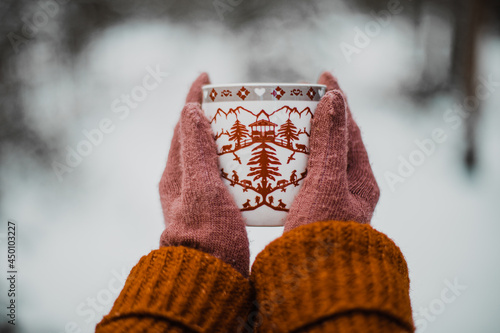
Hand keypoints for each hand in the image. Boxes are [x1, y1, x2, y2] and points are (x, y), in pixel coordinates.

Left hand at [159, 73, 249, 276]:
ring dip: (225, 137)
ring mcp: (196, 196)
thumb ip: (196, 151)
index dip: (192, 98)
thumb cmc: (206, 236)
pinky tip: (254, 162)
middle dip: (211, 115)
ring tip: (248, 125)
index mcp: (176, 174)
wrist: (208, 280)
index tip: (207, 77)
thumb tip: (189, 110)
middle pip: (195, 137)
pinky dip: (235, 160)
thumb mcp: (202, 189)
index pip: (183, 125)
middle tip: (235, 101)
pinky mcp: (212, 209)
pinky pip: (222, 174)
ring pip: (210, 156)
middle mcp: (182, 182)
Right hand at [284, 72, 379, 231]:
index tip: (323, 76)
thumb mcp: (326, 184)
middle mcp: (348, 190)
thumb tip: (334, 97)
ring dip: (300, 140)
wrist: (314, 282)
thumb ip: (329, 142)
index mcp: (360, 180)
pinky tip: (271, 159)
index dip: (337, 100)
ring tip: (280, 123)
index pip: (350, 128)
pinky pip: (300, 178)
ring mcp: (329, 201)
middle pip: (332, 142)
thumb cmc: (323, 234)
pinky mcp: (309, 213)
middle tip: (295, 99)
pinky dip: (288, 163)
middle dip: (316, 118)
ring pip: (314, 160)